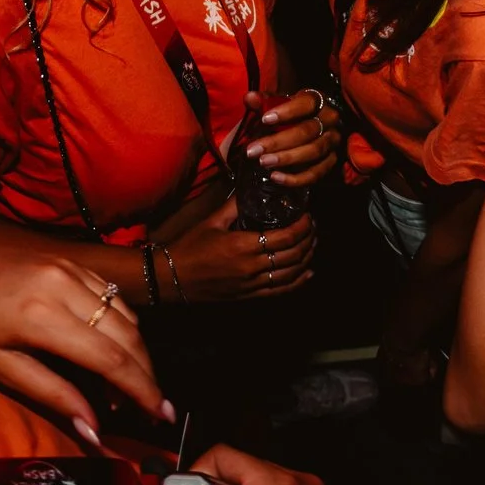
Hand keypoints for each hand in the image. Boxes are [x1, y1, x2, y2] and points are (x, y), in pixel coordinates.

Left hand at [0, 247, 166, 440]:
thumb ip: (52, 395)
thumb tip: (95, 430)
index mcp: (42, 316)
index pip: (110, 358)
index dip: (140, 390)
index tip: (160, 415)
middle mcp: (64, 286)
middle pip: (128, 335)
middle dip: (147, 375)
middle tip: (156, 409)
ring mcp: (72, 268)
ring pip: (127, 315)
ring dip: (138, 354)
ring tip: (131, 390)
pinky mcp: (72, 261)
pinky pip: (113, 297)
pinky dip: (124, 328)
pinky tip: (115, 353)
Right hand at [169, 193, 315, 299]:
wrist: (171, 277)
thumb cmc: (190, 247)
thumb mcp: (212, 221)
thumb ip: (235, 205)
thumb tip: (251, 188)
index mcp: (243, 245)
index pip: (285, 236)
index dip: (302, 226)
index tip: (308, 216)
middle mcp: (251, 267)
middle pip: (293, 255)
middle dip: (308, 240)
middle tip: (313, 228)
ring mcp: (251, 285)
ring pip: (290, 274)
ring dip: (306, 259)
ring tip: (312, 245)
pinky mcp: (248, 296)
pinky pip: (280, 291)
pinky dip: (297, 282)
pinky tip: (308, 273)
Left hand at [245, 88, 342, 188]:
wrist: (309, 131)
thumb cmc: (290, 115)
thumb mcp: (277, 104)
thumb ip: (262, 101)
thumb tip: (249, 98)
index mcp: (318, 100)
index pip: (307, 103)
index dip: (287, 111)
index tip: (264, 119)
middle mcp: (330, 120)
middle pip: (308, 131)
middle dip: (278, 141)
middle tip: (254, 150)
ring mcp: (333, 142)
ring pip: (313, 152)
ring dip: (286, 159)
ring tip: (263, 162)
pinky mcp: (331, 163)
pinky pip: (316, 173)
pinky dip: (295, 178)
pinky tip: (275, 177)